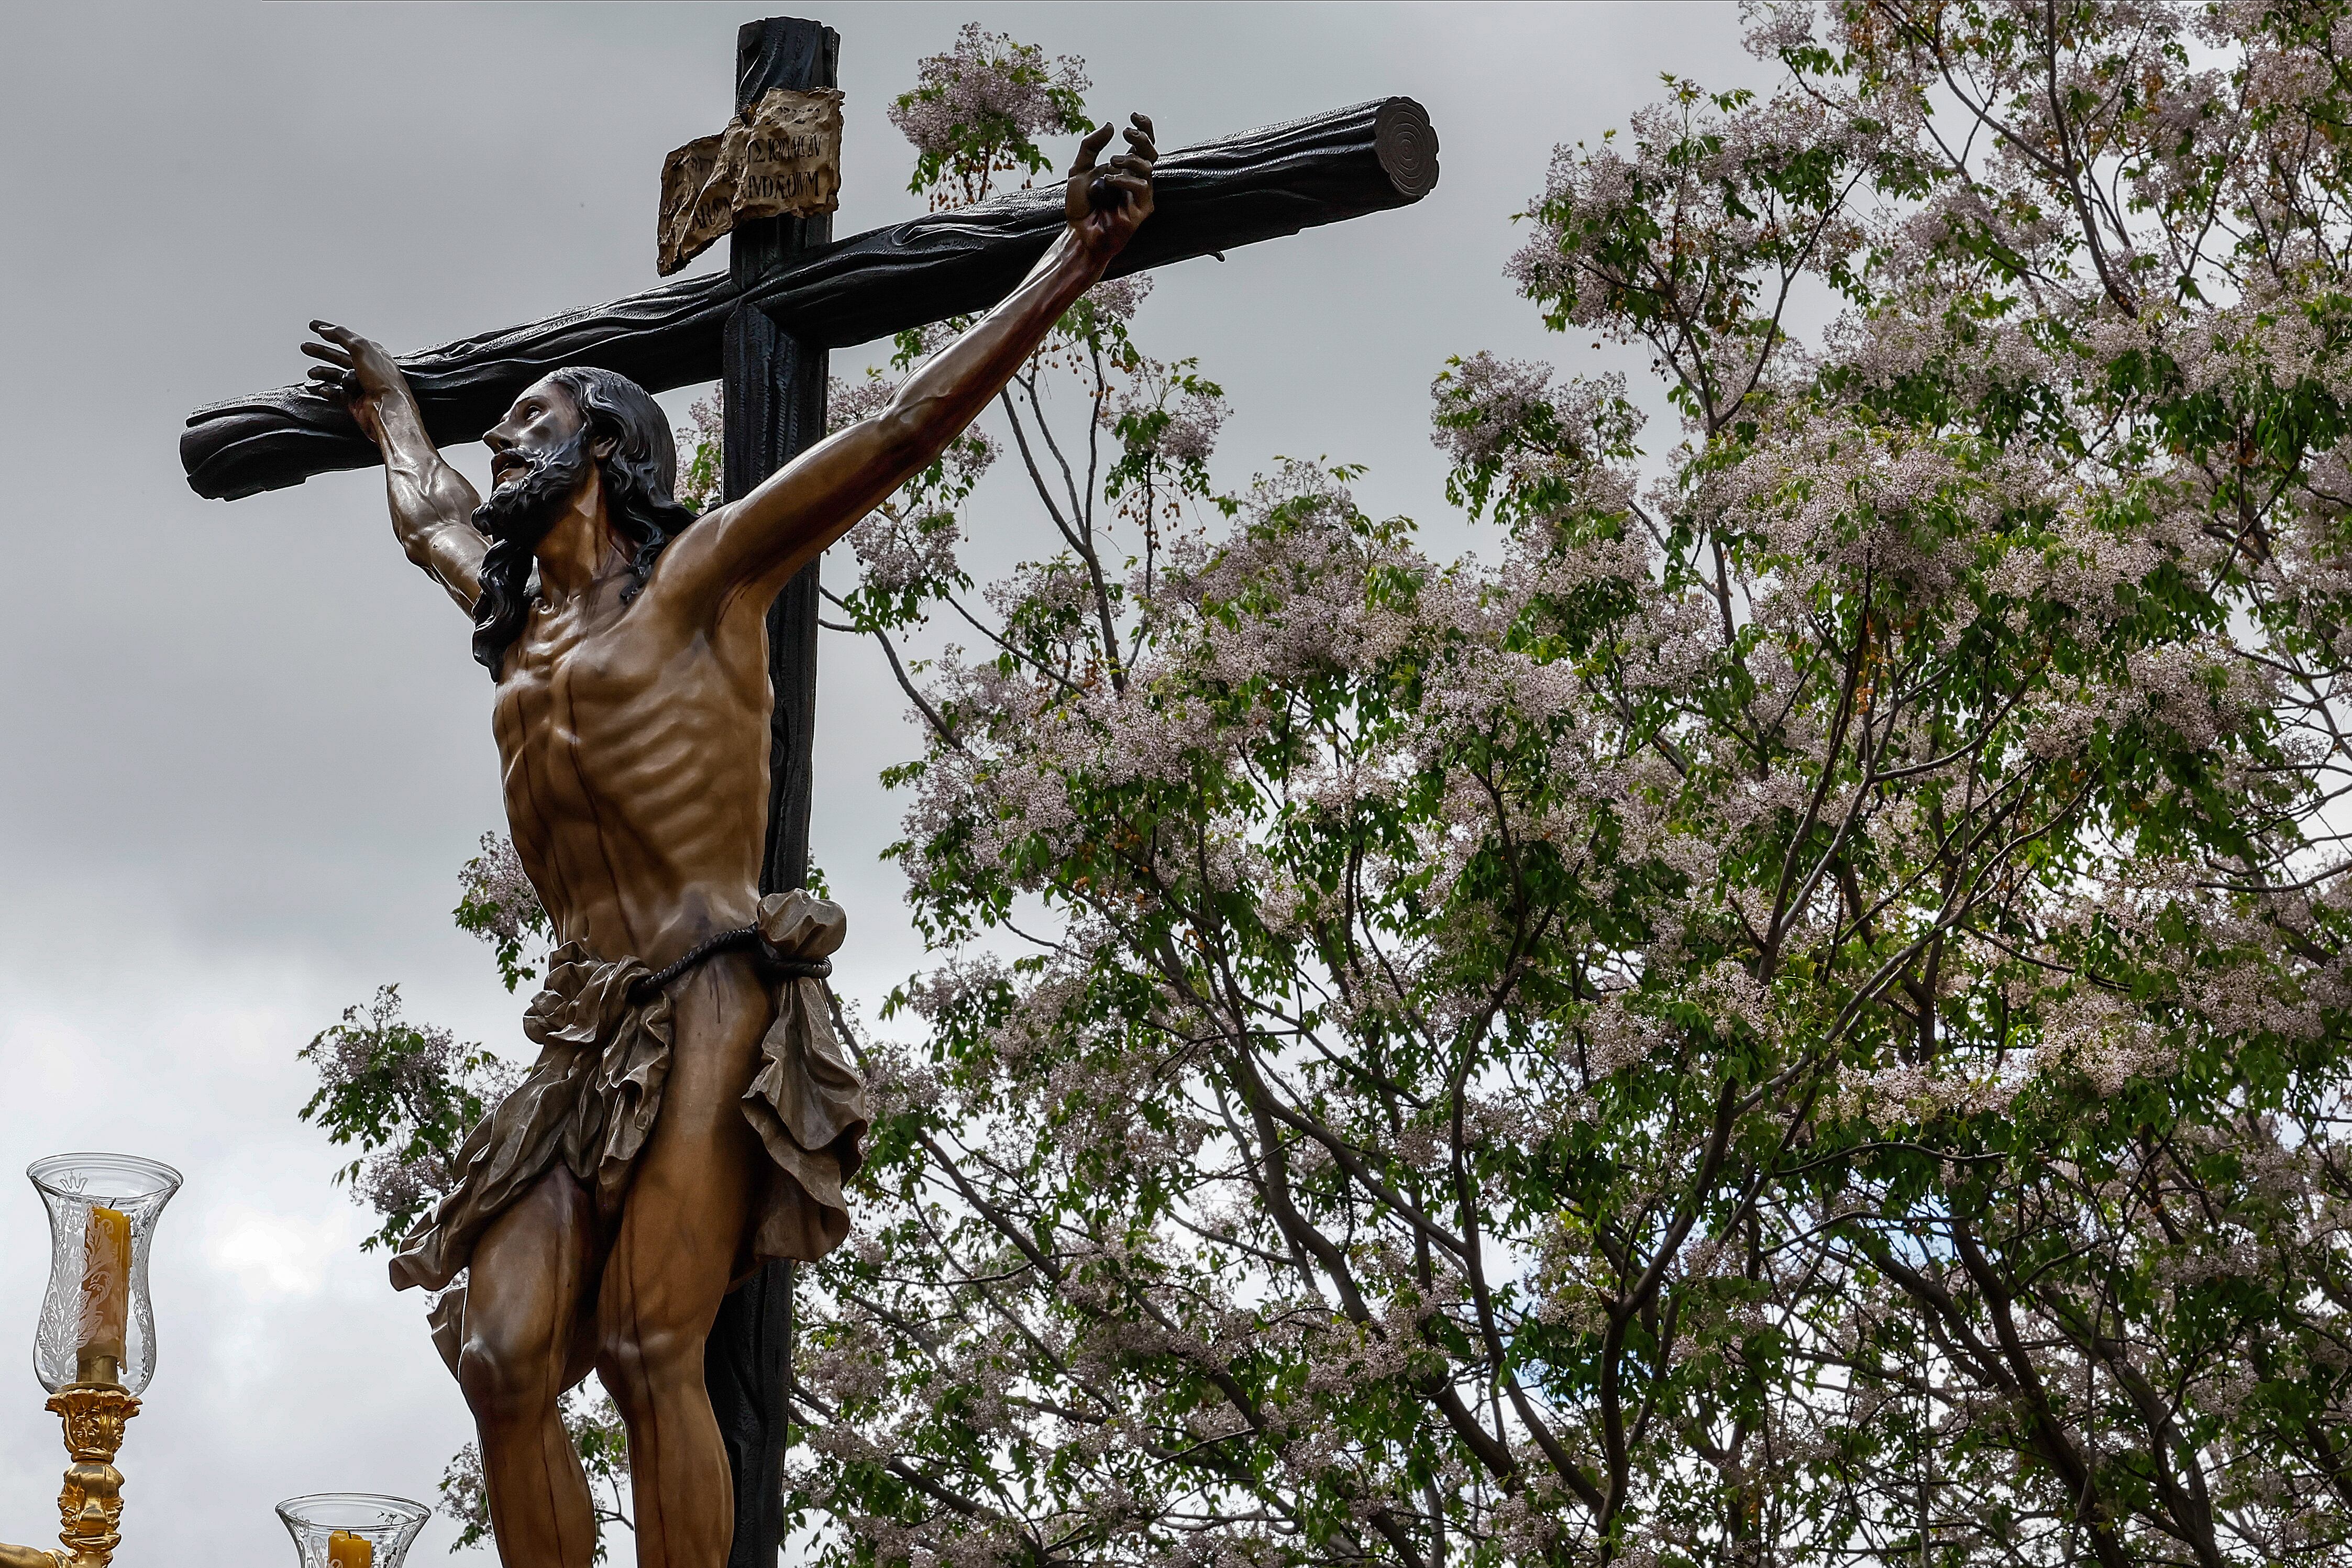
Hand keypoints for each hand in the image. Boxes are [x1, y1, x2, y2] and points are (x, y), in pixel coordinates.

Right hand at [300, 321, 407, 443]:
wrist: (387, 408)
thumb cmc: (383, 380)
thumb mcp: (362, 349)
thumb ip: (343, 336)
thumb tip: (327, 329)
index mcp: (372, 353)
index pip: (346, 338)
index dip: (330, 331)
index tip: (314, 326)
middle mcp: (366, 368)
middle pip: (338, 356)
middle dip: (321, 351)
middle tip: (305, 347)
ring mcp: (360, 384)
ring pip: (335, 375)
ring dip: (322, 372)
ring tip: (311, 372)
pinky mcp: (355, 400)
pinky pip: (336, 393)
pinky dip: (328, 390)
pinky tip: (323, 389)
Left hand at [1065, 114, 1155, 264]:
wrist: (1079, 233)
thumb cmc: (1081, 205)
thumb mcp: (1078, 169)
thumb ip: (1091, 146)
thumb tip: (1111, 125)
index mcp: (1126, 168)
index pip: (1142, 144)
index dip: (1144, 127)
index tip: (1133, 115)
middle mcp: (1136, 179)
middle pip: (1151, 151)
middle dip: (1142, 137)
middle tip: (1127, 132)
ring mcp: (1141, 195)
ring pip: (1147, 167)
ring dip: (1130, 159)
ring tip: (1112, 161)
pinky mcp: (1142, 209)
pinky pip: (1142, 187)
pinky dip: (1125, 180)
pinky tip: (1109, 181)